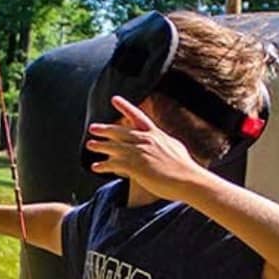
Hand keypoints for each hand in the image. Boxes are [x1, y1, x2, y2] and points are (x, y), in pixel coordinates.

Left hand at [85, 96, 205, 200]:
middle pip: (120, 132)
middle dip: (105, 129)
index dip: (125, 107)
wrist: (188, 180)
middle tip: (93, 127)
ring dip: (100, 146)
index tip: (114, 99)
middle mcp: (146, 140)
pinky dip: (103, 165)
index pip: (137, 116)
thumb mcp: (175, 147)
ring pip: (114, 147)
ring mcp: (140, 153)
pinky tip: (95, 167)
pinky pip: (114, 164)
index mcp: (155, 134)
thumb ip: (164, 141)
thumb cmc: (185, 167)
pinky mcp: (135, 167)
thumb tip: (163, 138)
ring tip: (90, 145)